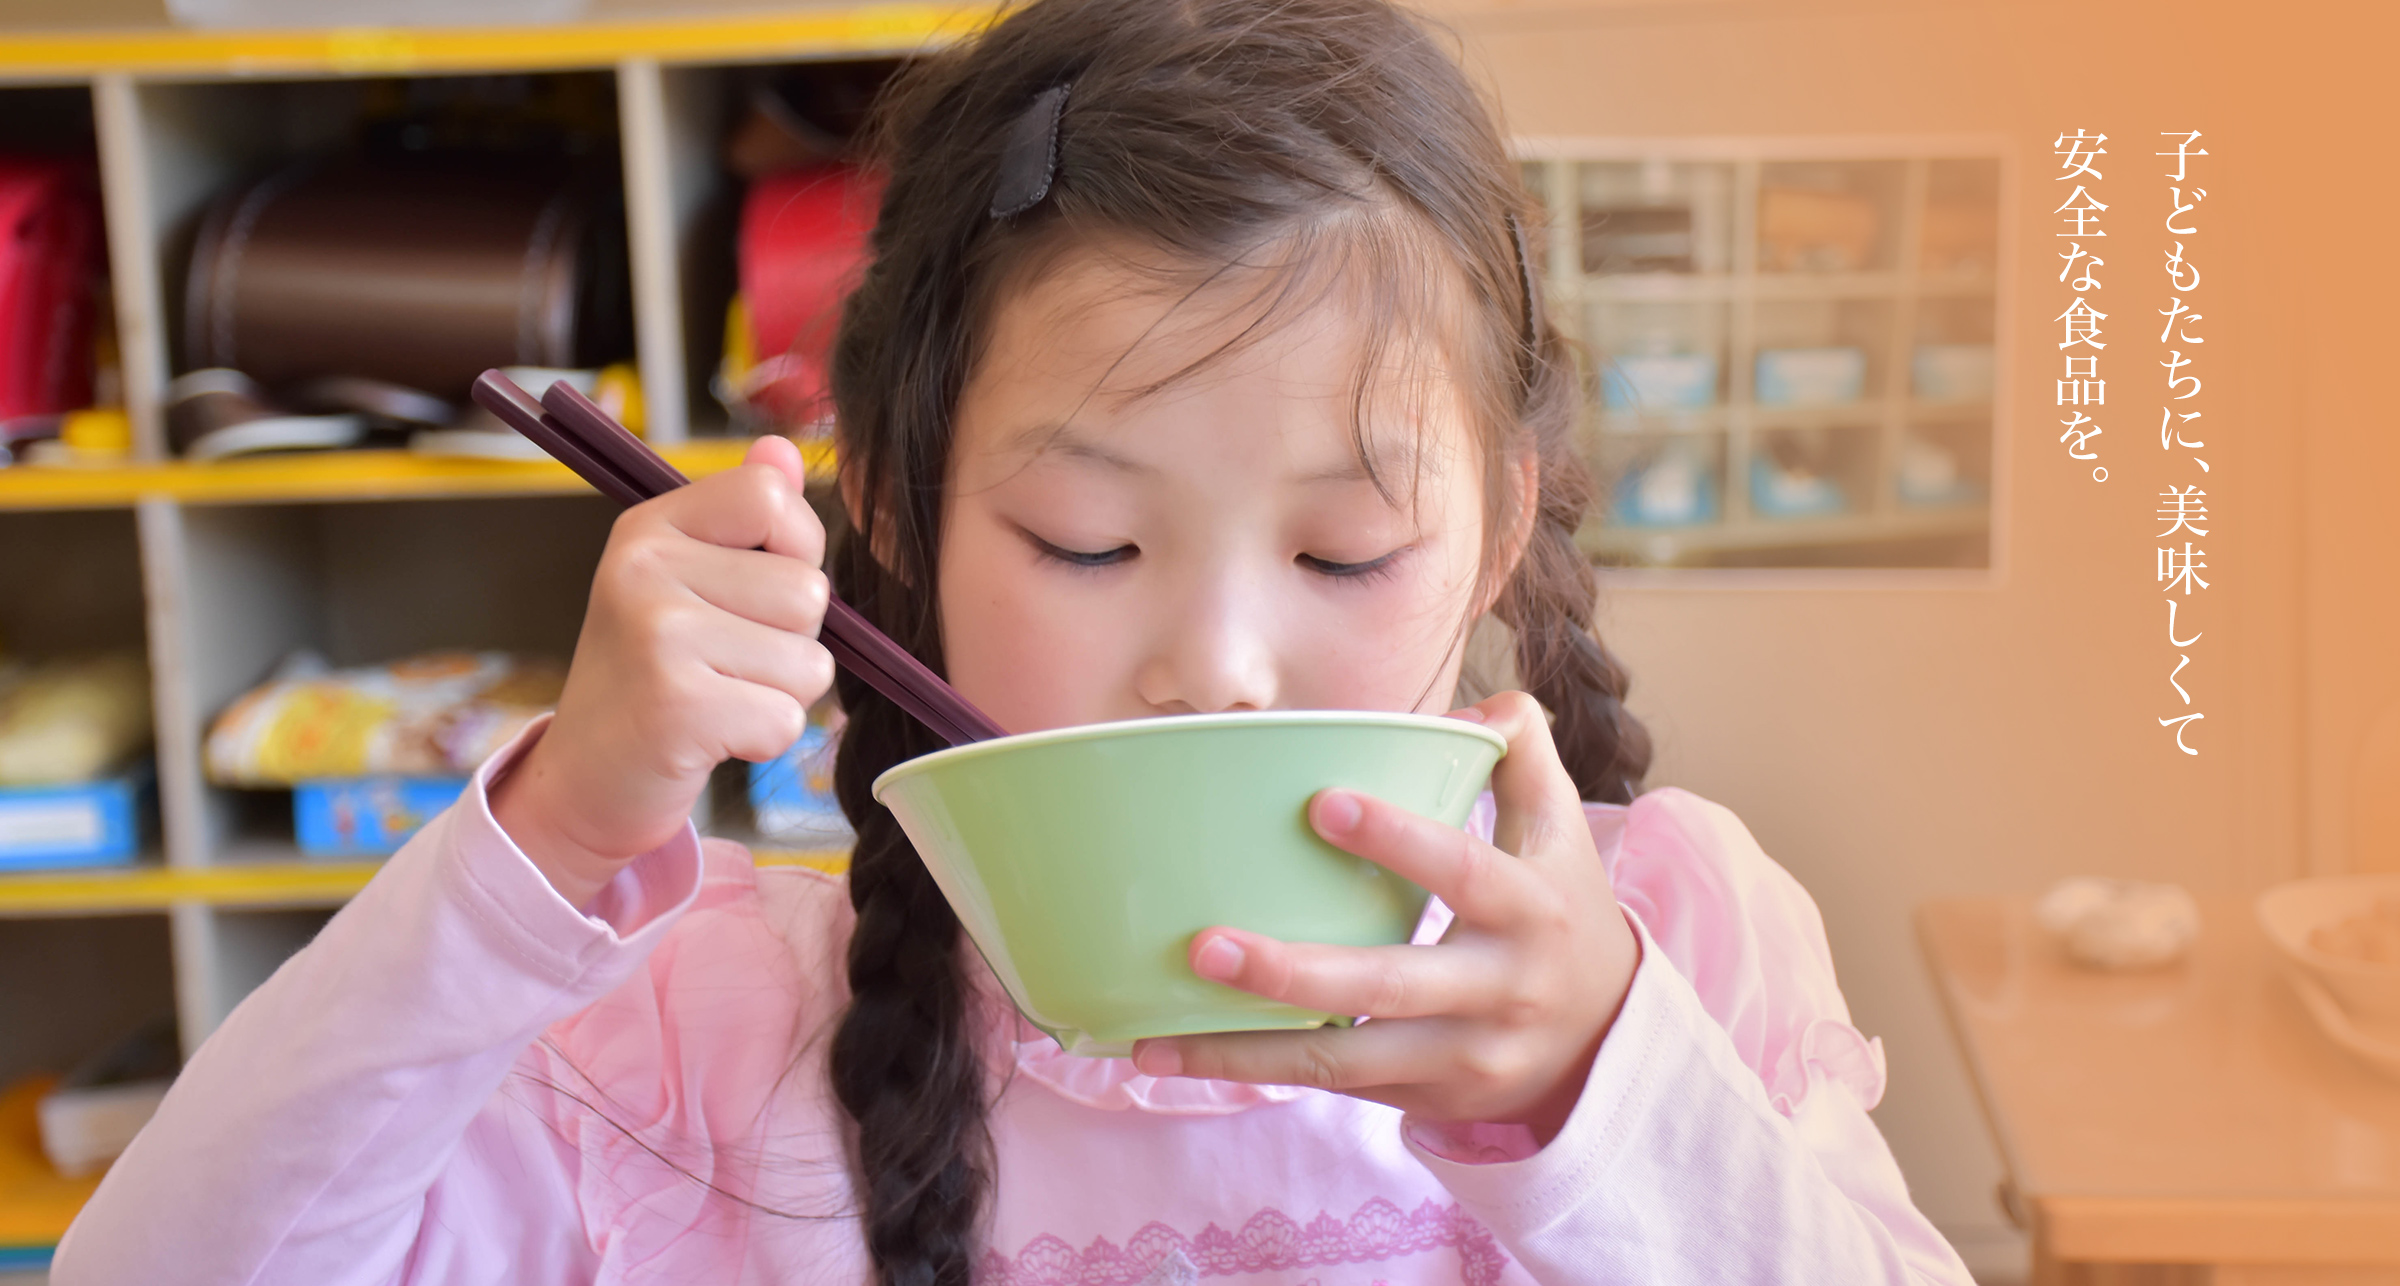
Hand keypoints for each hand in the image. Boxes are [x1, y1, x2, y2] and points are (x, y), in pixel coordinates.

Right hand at [492, 436, 833, 907]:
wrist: (586, 779)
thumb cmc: (654, 676)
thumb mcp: (687, 582)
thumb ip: (743, 516)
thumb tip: (783, 449)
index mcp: (650, 528)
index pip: (772, 497)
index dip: (797, 549)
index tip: (756, 592)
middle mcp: (645, 569)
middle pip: (807, 591)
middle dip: (792, 641)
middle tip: (724, 663)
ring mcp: (657, 635)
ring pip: (809, 662)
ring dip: (780, 694)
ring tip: (717, 697)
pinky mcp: (677, 706)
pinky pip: (786, 718)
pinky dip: (763, 739)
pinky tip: (710, 737)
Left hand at [1129, 691, 1640, 1140]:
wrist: (1604, 1039)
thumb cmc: (1558, 909)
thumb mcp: (1560, 829)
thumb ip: (1521, 752)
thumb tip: (1466, 707)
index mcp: (1529, 908)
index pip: (1463, 871)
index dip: (1398, 840)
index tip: (1321, 802)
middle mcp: (1497, 989)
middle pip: (1389, 985)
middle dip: (1294, 972)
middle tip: (1204, 944)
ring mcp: (1459, 1056)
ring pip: (1344, 1062)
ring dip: (1245, 1052)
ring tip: (1155, 1037)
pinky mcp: (1424, 1098)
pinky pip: (1332, 1085)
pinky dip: (1253, 1070)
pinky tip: (1172, 1055)